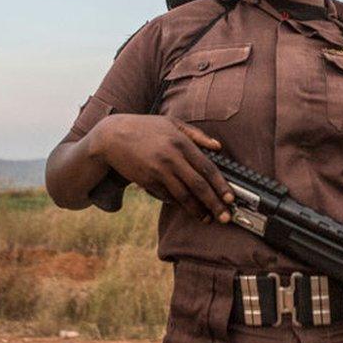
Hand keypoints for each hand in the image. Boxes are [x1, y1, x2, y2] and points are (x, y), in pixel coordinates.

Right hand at [88, 114, 233, 222]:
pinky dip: (177, 203)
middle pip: (198, 186)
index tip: (231, 199)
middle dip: (214, 204)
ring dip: (197, 210)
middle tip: (225, 217)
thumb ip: (197, 135)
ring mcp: (158, 171)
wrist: (112, 136)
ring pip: (183, 195)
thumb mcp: (172, 124)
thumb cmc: (145, 127)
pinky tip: (186, 207)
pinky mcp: (146, 181)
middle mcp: (171, 158)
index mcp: (181, 142)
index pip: (207, 168)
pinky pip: (166, 196)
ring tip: (207, 218)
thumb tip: (218, 147)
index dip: (221, 185)